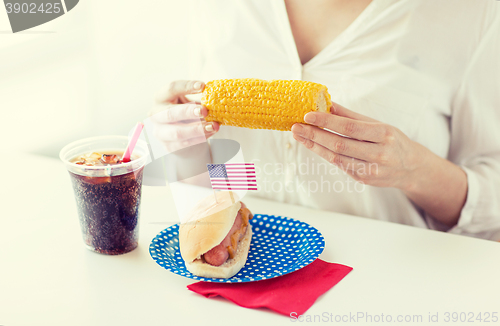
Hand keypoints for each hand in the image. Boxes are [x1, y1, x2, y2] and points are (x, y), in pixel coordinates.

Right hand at [150, 80, 219, 151]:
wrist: (182, 136)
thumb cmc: (186, 114)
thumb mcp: (189, 103)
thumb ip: (198, 100)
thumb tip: (214, 98)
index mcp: (161, 98)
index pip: (171, 89)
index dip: (186, 87)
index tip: (202, 86)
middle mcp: (155, 114)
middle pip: (170, 113)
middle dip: (188, 112)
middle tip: (205, 111)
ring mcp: (160, 132)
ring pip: (177, 132)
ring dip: (198, 129)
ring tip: (213, 126)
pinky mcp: (168, 146)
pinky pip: (184, 143)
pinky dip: (200, 138)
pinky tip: (210, 132)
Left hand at [291, 102, 466, 225]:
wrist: (412, 168)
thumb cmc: (393, 141)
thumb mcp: (378, 124)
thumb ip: (351, 116)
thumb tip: (327, 104)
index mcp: (384, 135)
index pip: (350, 128)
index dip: (327, 122)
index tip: (308, 116)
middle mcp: (379, 154)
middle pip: (339, 145)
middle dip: (314, 135)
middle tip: (296, 127)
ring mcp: (371, 170)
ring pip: (336, 158)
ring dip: (315, 146)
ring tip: (299, 135)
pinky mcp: (363, 179)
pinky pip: (340, 165)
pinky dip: (324, 154)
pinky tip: (313, 145)